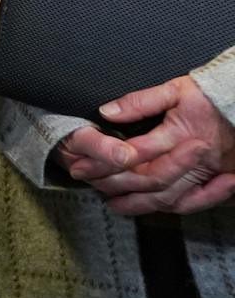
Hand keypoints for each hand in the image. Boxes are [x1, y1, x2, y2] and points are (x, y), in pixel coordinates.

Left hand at [81, 77, 234, 215]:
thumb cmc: (211, 96)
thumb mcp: (175, 89)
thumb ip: (140, 102)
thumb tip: (108, 112)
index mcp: (182, 133)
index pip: (136, 153)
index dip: (107, 160)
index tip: (83, 163)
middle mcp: (195, 158)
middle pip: (149, 179)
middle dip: (116, 184)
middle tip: (89, 182)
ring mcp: (207, 173)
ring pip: (168, 196)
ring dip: (138, 203)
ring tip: (113, 202)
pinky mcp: (216, 180)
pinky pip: (191, 202)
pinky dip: (167, 208)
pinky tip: (148, 207)